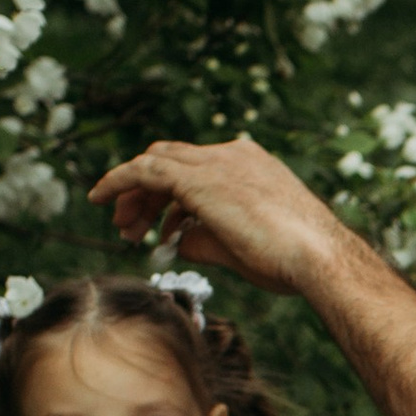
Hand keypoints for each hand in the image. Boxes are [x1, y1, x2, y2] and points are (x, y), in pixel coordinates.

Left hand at [89, 135, 357, 296]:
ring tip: (121, 227)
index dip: (171, 196)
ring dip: (132, 194)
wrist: (316, 257)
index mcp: (251, 164)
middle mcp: (232, 154)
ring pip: (155, 163)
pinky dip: (118, 182)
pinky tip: (99, 198)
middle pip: (171, 159)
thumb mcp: (242, 247)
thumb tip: (177, 242)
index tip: (159, 225)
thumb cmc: (292, 261)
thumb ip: (205, 238)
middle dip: (147, 193)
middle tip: (131, 225)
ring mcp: (215, 162)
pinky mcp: (196, 178)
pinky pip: (143, 171)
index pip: (196, 168)